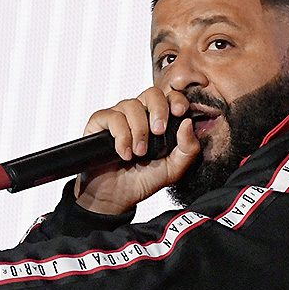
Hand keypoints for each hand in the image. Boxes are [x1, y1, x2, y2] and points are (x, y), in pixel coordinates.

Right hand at [74, 87, 201, 214]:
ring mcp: (119, 117)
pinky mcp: (100, 123)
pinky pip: (112, 117)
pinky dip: (121, 136)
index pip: (170, 97)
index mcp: (159, 120)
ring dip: (139, 130)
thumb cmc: (144, 179)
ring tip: (139, 152)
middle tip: (159, 131)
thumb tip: (188, 122)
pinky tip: (124, 153)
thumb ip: (188, 148)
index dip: (176, 99)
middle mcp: (140, 114)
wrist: (118, 196)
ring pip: (131, 105)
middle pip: (151, 93)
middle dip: (158, 110)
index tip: (180, 112)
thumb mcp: (174, 168)